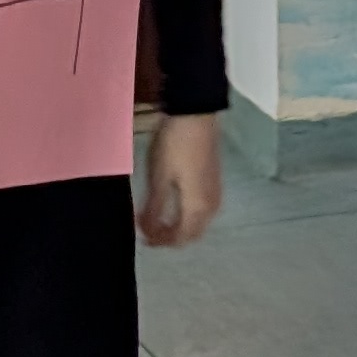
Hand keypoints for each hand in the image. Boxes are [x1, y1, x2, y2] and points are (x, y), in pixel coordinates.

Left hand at [138, 112, 224, 247]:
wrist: (195, 114)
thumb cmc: (173, 146)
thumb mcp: (158, 179)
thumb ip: (153, 209)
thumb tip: (147, 230)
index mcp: (197, 208)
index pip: (179, 238)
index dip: (160, 241)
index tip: (141, 236)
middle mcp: (212, 206)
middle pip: (192, 234)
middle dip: (170, 237)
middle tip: (148, 230)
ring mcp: (216, 193)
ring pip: (198, 223)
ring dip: (179, 226)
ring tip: (156, 218)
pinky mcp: (215, 181)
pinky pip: (203, 210)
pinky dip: (187, 214)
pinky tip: (172, 204)